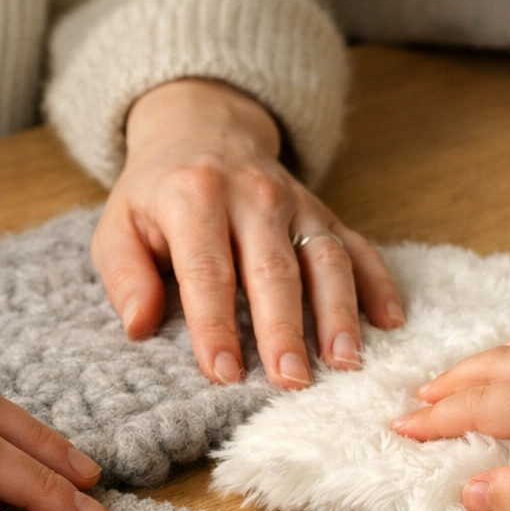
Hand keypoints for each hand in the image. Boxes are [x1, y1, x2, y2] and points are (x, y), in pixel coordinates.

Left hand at [93, 78, 403, 388]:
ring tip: (345, 362)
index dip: (216, 325)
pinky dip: (379, 283)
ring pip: (325, 259)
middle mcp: (252, 196)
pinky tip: (390, 322)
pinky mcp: (326, 213)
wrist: (203, 129)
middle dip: (284, 329)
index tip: (223, 374)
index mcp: (193, 198)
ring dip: (338, 313)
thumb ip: (126, 275)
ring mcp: (297, 203)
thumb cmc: (157, 195)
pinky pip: (359, 247)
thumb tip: (139, 326)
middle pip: (274, 270)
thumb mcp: (119, 225)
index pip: (207, 270)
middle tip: (291, 380)